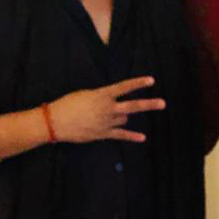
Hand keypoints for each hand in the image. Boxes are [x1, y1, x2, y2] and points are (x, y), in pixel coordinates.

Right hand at [50, 76, 165, 143]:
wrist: (56, 122)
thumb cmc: (68, 104)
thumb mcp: (85, 94)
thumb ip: (101, 97)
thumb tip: (112, 102)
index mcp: (102, 95)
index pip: (124, 87)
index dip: (138, 83)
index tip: (151, 81)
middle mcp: (107, 108)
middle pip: (133, 106)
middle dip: (149, 104)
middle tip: (163, 103)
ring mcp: (106, 122)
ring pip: (124, 118)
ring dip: (121, 116)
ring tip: (106, 114)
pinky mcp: (103, 134)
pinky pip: (121, 135)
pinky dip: (132, 136)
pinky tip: (142, 138)